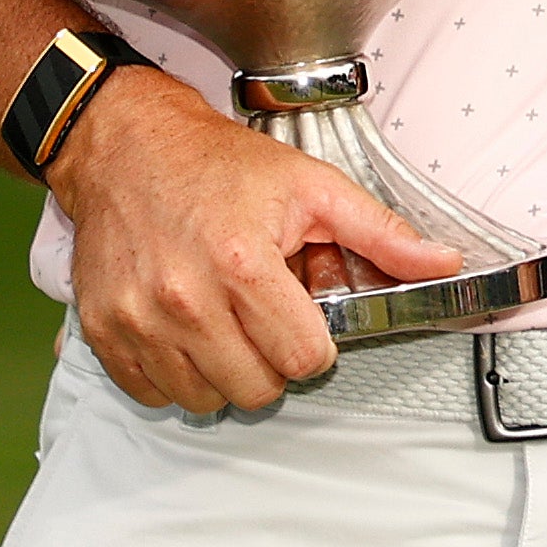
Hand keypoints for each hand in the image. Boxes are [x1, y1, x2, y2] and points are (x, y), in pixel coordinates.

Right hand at [48, 72, 457, 417]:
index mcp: (242, 263)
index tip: (303, 319)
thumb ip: (382, 233)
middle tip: (264, 318)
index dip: (314, 343)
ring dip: (223, 372)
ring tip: (224, 322)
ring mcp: (137, 319)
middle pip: (255, 389)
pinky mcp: (103, 330)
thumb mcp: (312, 186)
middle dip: (271, 361)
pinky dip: (174, 375)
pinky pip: (150, 393)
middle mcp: (184, 299)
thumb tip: (444, 264)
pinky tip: (186, 331)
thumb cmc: (220, 165)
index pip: (301, 359)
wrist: (127, 147)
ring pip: (203, 400)